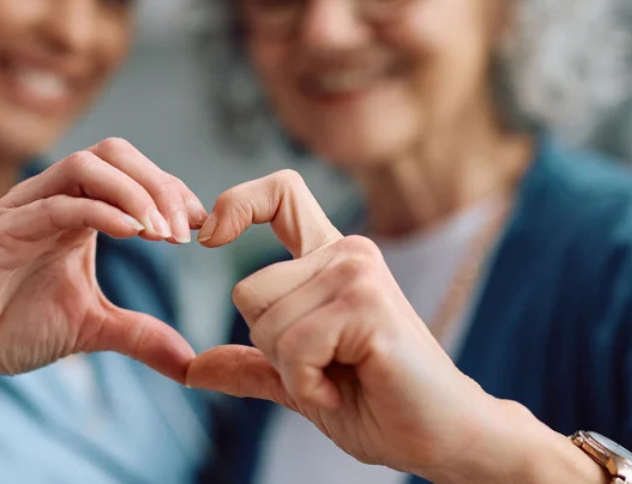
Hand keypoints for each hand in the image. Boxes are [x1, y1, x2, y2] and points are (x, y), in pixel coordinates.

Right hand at [0, 137, 209, 384]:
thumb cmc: (9, 328)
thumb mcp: (91, 329)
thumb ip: (139, 335)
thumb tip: (190, 362)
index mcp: (74, 211)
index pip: (132, 173)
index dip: (171, 191)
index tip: (202, 229)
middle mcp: (50, 198)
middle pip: (114, 153)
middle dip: (159, 183)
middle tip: (185, 230)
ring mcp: (24, 208)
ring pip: (86, 165)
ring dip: (135, 192)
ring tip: (164, 233)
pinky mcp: (1, 230)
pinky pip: (57, 203)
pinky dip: (101, 210)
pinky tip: (132, 234)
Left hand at [187, 170, 524, 483]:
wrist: (441, 437)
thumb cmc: (378, 404)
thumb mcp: (297, 382)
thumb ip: (249, 365)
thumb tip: (189, 368)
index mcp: (330, 260)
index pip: (279, 194)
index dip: (236, 204)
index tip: (209, 235)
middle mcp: (347, 254)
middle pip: (247, 291)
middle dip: (269, 347)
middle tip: (326, 368)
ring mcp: (359, 275)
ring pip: (266, 324)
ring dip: (293, 372)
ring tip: (341, 378)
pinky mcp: (368, 307)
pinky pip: (293, 349)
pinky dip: (308, 386)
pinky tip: (345, 390)